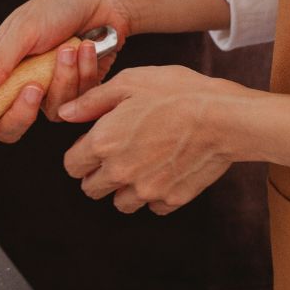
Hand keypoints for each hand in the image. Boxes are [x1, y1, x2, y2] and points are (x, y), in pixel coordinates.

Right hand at [0, 0, 132, 160]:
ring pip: (51, 112)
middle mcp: (21, 85)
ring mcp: (50, 91)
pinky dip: (84, 73)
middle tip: (33, 87)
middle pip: (11, 125)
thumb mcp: (23, 29)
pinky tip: (87, 49)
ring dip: (63, 79)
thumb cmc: (57, 6)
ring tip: (70, 47)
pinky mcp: (79, 92)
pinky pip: (79, 103)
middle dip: (22, 111)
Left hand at [60, 65, 247, 214]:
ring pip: (121, 203)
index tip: (94, 143)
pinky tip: (164, 170)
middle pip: (91, 189)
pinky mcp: (172, 199)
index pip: (71, 165)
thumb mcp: (129, 82)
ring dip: (124, 187)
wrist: (224, 117)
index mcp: (103, 143)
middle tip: (116, 153)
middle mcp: (120, 172)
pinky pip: (153, 206)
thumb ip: (91, 101)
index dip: (79, 153)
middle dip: (97, 173)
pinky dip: (154, 194)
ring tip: (141, 162)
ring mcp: (147, 190)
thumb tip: (65, 113)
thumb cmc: (177, 93)